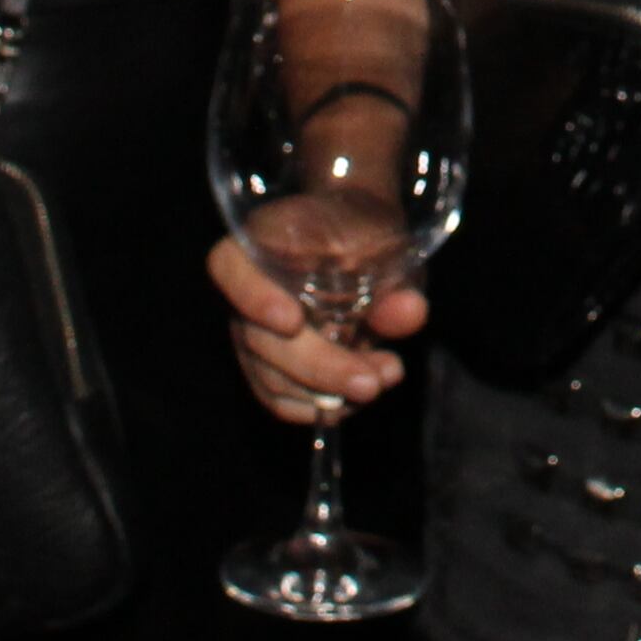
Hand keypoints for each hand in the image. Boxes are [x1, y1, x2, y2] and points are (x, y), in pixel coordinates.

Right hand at [211, 232, 427, 421]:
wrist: (360, 238)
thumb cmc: (366, 233)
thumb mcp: (386, 244)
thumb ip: (395, 279)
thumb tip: (411, 311)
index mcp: (261, 243)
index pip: (229, 267)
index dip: (253, 297)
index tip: (292, 322)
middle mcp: (246, 292)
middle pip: (260, 339)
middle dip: (320, 367)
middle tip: (370, 382)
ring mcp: (252, 334)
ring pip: (272, 378)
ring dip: (329, 392)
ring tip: (384, 377)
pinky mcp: (268, 368)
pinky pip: (281, 400)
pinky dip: (321, 407)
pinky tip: (359, 398)